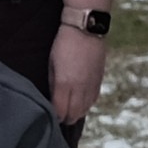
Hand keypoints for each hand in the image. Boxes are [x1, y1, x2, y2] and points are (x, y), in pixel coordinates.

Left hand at [49, 0, 114, 126]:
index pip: (60, 111)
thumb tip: (52, 97)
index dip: (54, 116)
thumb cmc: (64, 44)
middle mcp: (80, 88)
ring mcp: (92, 85)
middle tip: (56, 118)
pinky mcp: (99, 80)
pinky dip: (86, 105)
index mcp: (65, 84)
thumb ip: (52, 83)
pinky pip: (93, 100)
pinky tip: (80, 105)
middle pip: (73, 114)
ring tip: (67, 113)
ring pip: (85, 109)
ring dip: (76, 113)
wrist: (86, 29)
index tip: (48, 117)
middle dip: (64, 118)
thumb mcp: (51, 63)